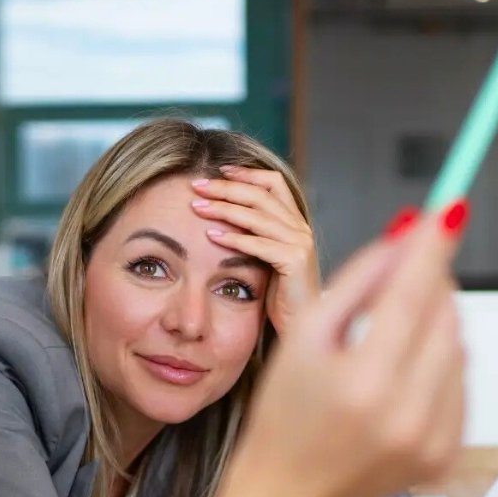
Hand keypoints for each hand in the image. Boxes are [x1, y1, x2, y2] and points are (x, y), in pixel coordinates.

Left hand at [190, 166, 318, 335]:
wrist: (301, 325)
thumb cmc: (279, 295)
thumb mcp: (266, 257)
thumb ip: (254, 234)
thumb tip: (221, 216)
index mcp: (295, 221)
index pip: (273, 182)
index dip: (245, 173)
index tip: (218, 171)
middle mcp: (301, 227)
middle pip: (260, 194)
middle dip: (225, 188)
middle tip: (196, 186)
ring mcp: (300, 243)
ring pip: (257, 216)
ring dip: (223, 209)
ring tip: (196, 207)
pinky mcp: (295, 261)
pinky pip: (258, 244)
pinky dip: (233, 238)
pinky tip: (210, 236)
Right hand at [234, 204, 467, 496]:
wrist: (290, 496)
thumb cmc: (285, 416)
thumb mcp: (303, 338)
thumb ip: (357, 282)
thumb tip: (406, 238)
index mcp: (364, 384)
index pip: (413, 296)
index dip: (432, 248)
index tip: (450, 209)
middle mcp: (407, 415)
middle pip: (444, 318)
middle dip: (429, 285)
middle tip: (403, 274)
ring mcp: (432, 439)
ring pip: (458, 348)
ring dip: (434, 326)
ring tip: (385, 342)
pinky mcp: (446, 454)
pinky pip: (459, 385)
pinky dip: (439, 366)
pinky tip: (399, 378)